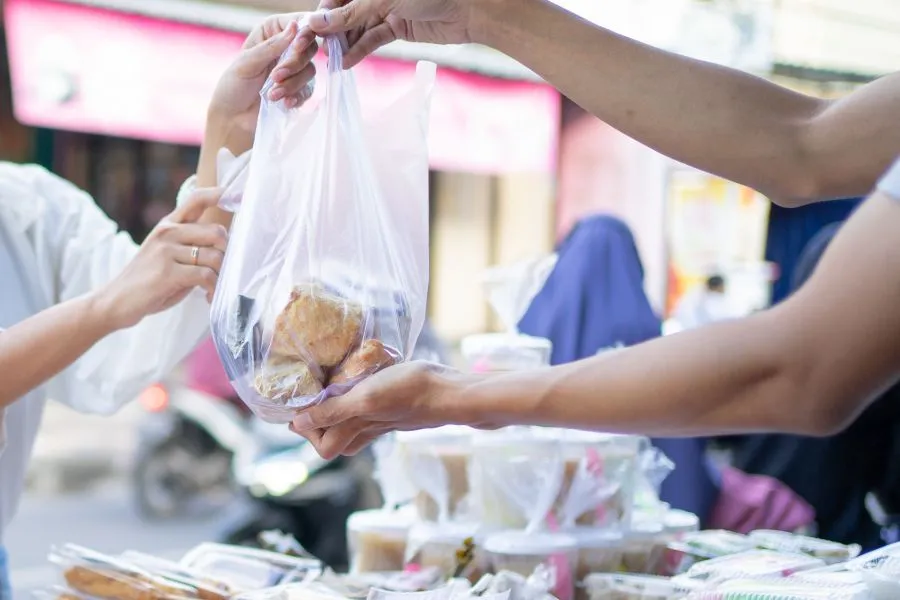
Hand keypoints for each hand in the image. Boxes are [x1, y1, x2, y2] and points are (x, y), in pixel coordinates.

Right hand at [98, 188, 227, 328]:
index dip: (219, 194)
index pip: (196, 199)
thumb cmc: (149, 279)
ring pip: (214, 257)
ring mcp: (166, 251)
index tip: (238, 195)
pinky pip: (206, 275)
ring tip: (212, 288)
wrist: (116, 300)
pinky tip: (206, 296)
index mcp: (168, 225)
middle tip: (221, 271)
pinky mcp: (167, 272)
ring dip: (220, 277)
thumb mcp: (167, 254)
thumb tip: (226, 244)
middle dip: (226, 255)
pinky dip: (212, 288)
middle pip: (216, 232)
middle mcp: (167, 232)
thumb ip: (191, 244)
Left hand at [207, 13, 318, 152]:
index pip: (297, 23)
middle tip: (275, 77)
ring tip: (272, 95)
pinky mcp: (298, 90)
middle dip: (294, 64)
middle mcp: (285, 49)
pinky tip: (283, 103)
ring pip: (309, 70)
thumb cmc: (233, 88)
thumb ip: (272, 46)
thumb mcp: (247, 62)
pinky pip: (308, 90)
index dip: (304, 33)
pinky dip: (297, 96)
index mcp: (271, 33)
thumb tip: (295, 27)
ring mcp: (293, 70)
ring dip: (292, 84)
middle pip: (308, 48)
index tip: (297, 46)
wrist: (234, 120)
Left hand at [289, 362, 485, 458]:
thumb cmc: (411, 393)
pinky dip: (358, 398)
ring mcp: (385, 419)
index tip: (301, 403)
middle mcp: (370, 428)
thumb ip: (335, 411)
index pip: (323, 446)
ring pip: (353, 423)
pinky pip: (370, 410)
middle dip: (320, 420)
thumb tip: (298, 423)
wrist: (453, 392)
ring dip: (338, 408)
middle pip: (336, 438)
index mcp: (359, 428)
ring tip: (331, 384)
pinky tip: (360, 378)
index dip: (307, 429)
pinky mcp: (397, 406)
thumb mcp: (367, 398)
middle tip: (314, 393)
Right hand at [309, 0, 475, 67]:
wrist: (467, 8)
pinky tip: (347, 62)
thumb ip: (351, 13)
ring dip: (345, 43)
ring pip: (359, 27)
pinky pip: (373, 39)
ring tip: (331, 61)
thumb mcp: (383, 0)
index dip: (324, 12)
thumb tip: (318, 22)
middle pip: (346, 12)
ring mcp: (386, 9)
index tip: (310, 30)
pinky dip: (361, 50)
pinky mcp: (397, 28)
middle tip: (318, 49)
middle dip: (332, 31)